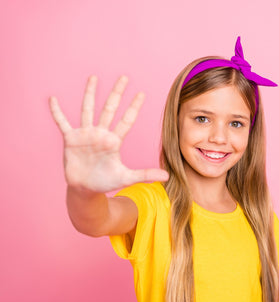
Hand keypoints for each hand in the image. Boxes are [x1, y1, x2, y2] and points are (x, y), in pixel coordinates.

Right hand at [49, 75, 168, 192]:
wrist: (85, 189)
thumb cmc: (106, 181)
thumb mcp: (126, 178)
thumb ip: (146, 175)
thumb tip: (167, 177)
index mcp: (114, 141)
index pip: (126, 120)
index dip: (134, 107)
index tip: (142, 94)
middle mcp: (101, 134)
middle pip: (110, 108)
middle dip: (117, 93)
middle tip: (124, 77)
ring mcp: (85, 135)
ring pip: (88, 110)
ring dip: (90, 94)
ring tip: (94, 78)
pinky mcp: (71, 140)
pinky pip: (62, 123)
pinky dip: (57, 112)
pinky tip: (53, 99)